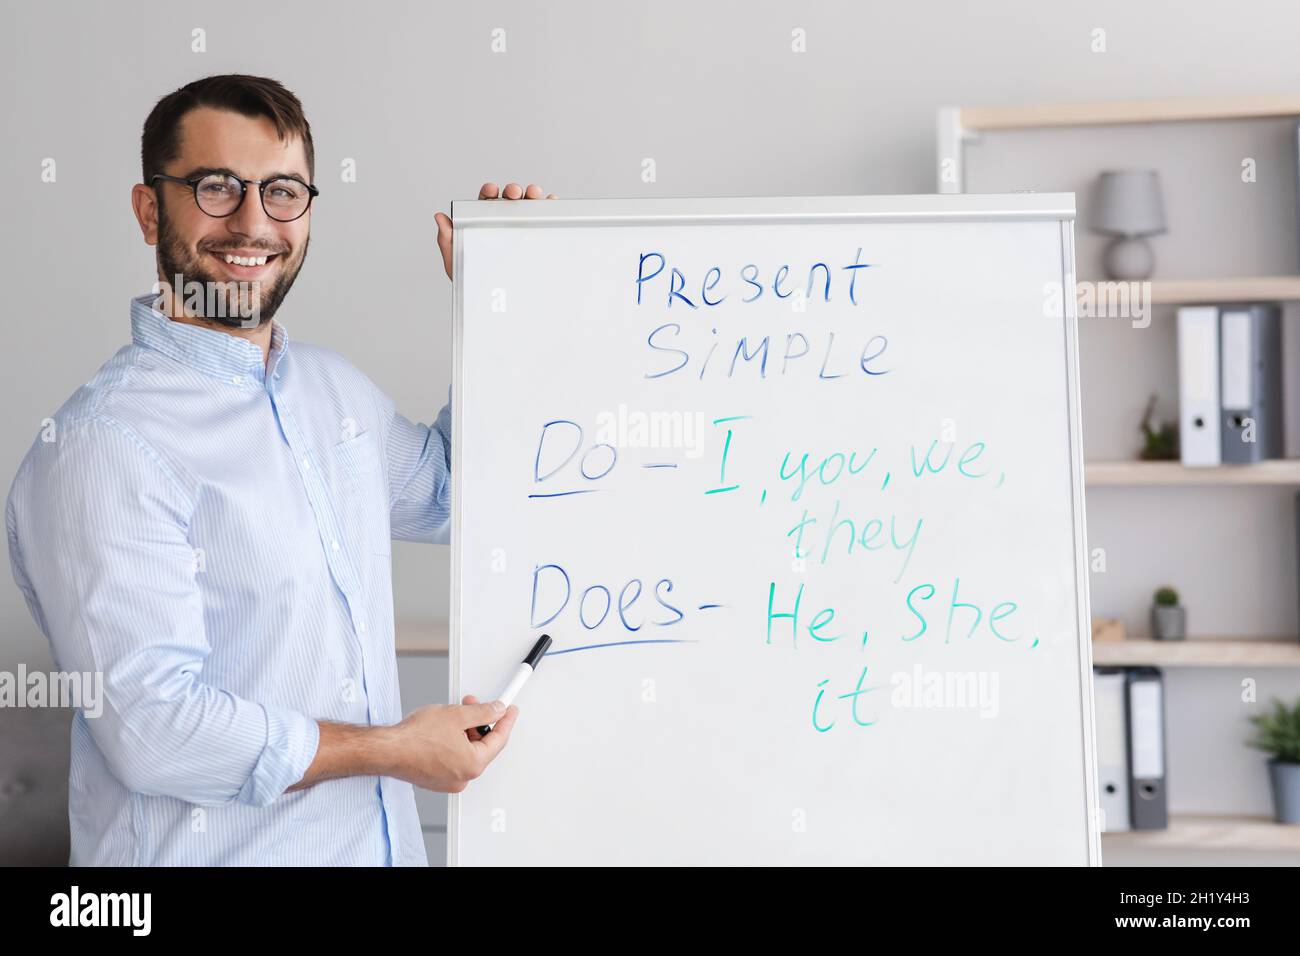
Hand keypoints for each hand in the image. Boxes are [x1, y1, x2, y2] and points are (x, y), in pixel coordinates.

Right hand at [389, 693, 518, 791]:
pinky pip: (453, 758)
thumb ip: (482, 712)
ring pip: (466, 751)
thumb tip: (496, 711)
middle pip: (482, 745)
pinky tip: (444, 729)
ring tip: (453, 713)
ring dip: (465, 731)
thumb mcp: (457, 715)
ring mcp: (448, 780)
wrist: (387, 750)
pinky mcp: (435, 778)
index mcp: (473, 764)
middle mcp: (463, 777)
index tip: (510, 711)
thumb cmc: (415, 738)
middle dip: (479, 722)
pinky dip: (453, 742)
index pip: (499, 740)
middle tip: (474, 704)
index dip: (506, 721)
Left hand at [436, 182, 556, 280]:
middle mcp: (502, 223)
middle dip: (513, 191)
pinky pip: (543, 220)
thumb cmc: (472, 281)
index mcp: (482, 223)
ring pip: (527, 206)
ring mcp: (520, 230)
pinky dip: (549, 207)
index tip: (492, 190)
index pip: (486, 202)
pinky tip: (550, 202)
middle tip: (514, 192)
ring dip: (531, 195)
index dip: (489, 192)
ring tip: (534, 193)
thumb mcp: (455, 260)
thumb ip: (446, 239)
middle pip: (509, 200)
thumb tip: (439, 217)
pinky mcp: (535, 239)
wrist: (494, 304)